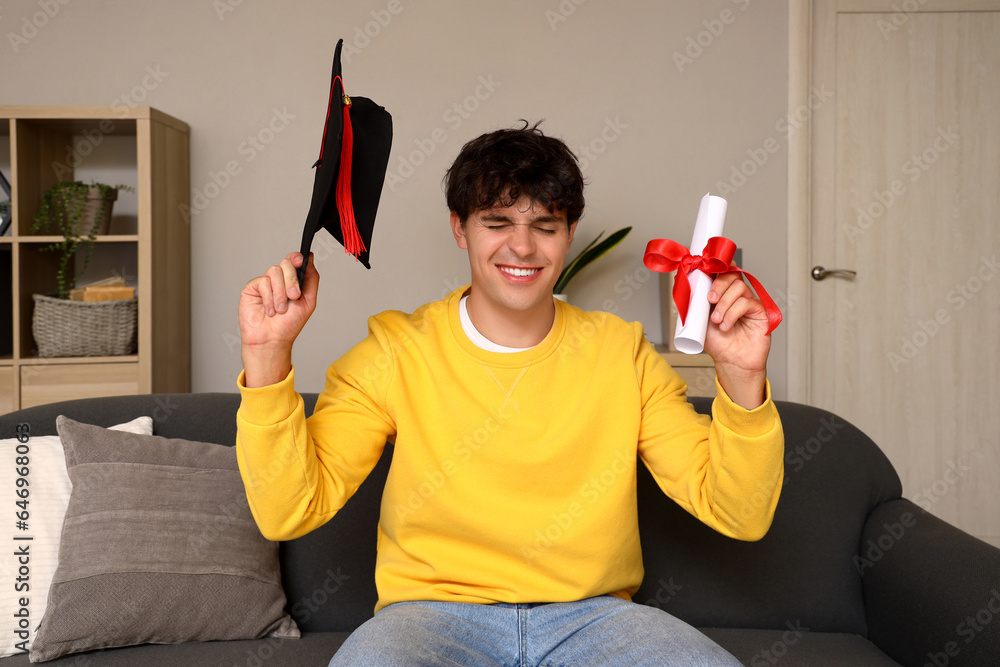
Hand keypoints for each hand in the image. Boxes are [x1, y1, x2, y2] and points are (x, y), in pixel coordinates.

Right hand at [238, 252, 318, 386]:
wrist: (272, 339)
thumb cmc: (289, 324)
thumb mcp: (308, 301)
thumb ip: (311, 278)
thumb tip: (309, 258)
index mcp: (293, 281)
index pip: (295, 261)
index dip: (297, 257)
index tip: (300, 262)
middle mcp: (279, 280)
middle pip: (286, 263)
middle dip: (292, 280)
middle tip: (294, 297)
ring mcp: (266, 283)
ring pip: (275, 271)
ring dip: (280, 293)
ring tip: (280, 309)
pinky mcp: (253, 288)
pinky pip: (263, 281)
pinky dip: (269, 297)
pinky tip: (269, 310)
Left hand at [703, 271, 770, 408]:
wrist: (731, 362)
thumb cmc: (717, 343)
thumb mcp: (698, 320)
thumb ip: (693, 301)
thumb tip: (680, 280)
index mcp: (723, 294)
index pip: (721, 272)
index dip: (714, 269)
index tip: (702, 275)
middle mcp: (737, 296)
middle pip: (732, 274)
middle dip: (718, 285)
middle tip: (710, 300)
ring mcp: (749, 302)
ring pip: (739, 287)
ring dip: (724, 304)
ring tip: (717, 321)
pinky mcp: (760, 312)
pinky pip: (747, 302)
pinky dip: (733, 313)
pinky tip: (726, 326)